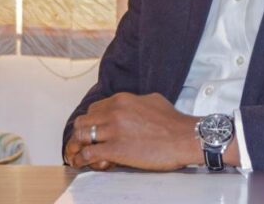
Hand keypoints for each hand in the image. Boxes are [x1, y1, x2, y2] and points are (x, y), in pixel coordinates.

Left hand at [64, 92, 200, 170]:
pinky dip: (84, 159)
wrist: (184, 138)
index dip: (92, 121)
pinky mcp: (115, 149)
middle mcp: (114, 112)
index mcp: (122, 99)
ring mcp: (114, 130)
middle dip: (82, 133)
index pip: (94, 108)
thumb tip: (129, 107)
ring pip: (81, 136)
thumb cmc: (173, 122)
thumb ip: (135, 101)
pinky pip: (88, 153)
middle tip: (85, 143)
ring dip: (79, 147)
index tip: (95, 131)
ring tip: (81, 155)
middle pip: (83, 121)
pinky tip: (87, 162)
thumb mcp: (152, 100)